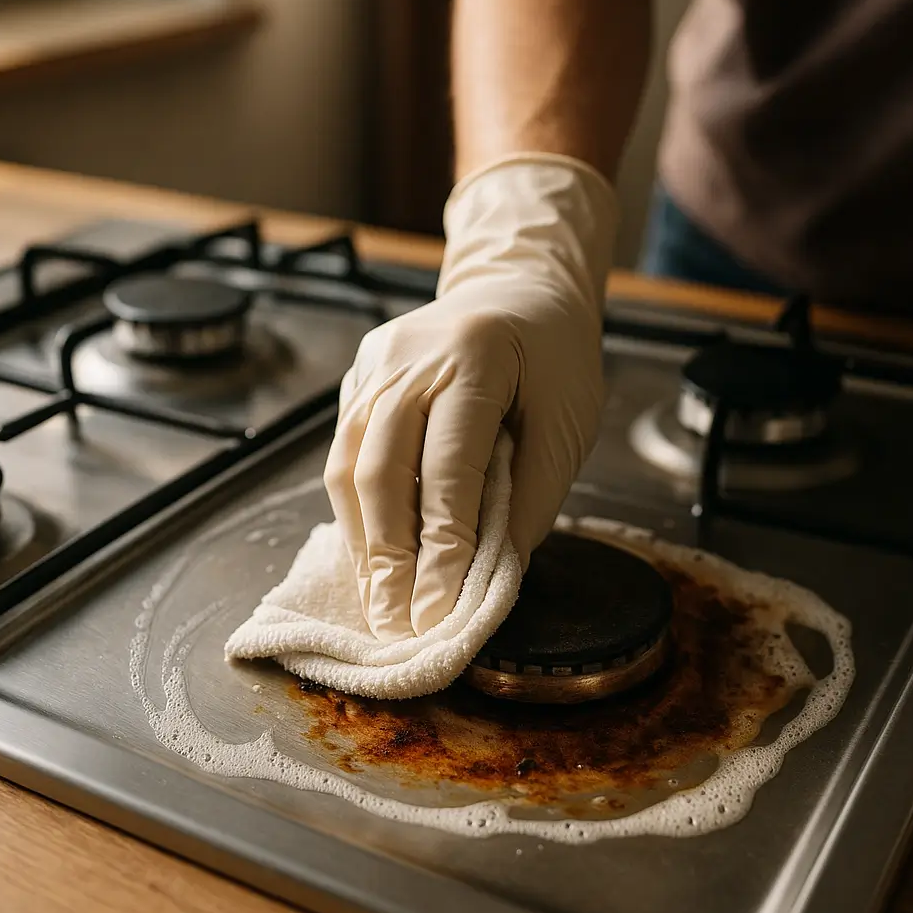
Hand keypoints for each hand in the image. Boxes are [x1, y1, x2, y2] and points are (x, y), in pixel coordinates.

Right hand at [323, 156, 617, 641]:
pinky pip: (345, 452)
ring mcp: (374, 363)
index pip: (449, 468)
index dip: (440, 548)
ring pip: (348, 466)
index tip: (438, 613)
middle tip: (396, 626)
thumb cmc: (553, 355)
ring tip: (378, 604)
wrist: (516, 286)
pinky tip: (372, 555)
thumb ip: (529, 496)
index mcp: (476, 357)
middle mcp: (410, 357)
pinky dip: (357, 512)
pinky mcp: (358, 376)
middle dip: (387, 560)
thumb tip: (486, 576)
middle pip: (379, 471)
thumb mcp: (566, 422)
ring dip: (363, 544)